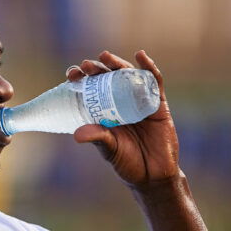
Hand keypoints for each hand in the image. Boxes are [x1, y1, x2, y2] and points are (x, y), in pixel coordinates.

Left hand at [67, 50, 179, 186]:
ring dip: (117, 64)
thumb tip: (77, 134)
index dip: (81, 79)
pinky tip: (141, 56)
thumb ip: (98, 138)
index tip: (72, 74)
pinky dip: (149, 68)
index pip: (90, 90)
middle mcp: (120, 102)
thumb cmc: (127, 161)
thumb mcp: (109, 149)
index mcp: (104, 111)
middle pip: (107, 78)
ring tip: (105, 56)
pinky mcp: (158, 104)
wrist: (153, 174)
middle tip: (86, 65)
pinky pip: (154, 82)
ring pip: (128, 76)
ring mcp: (139, 101)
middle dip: (96, 69)